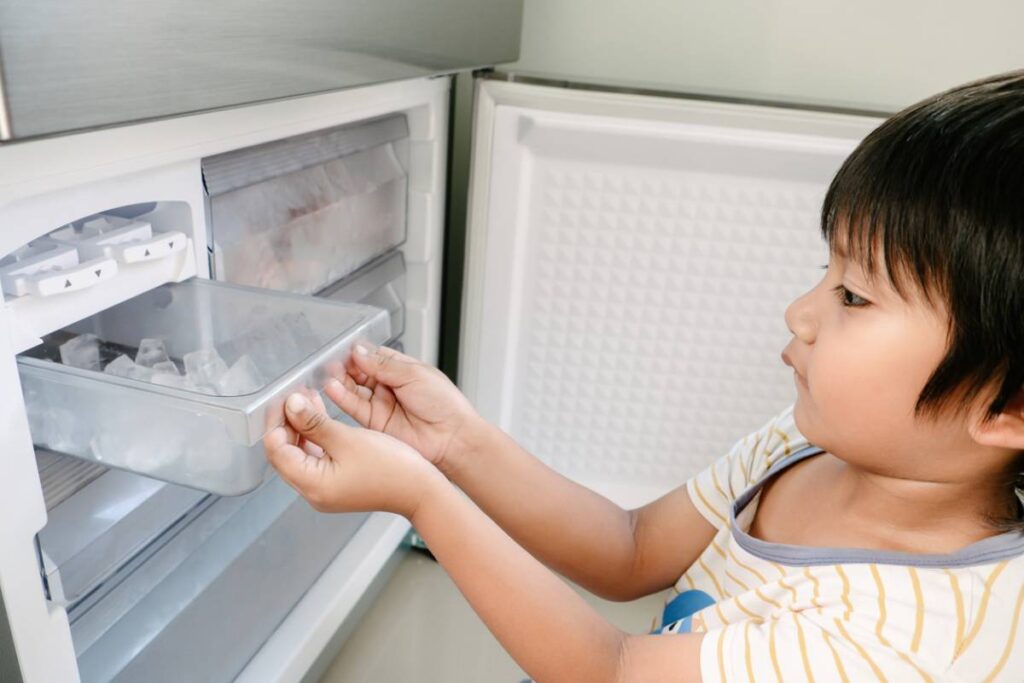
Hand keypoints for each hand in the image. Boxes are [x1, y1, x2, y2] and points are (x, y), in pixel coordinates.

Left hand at [264, 389, 442, 518]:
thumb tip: (292, 405)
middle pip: (285, 453)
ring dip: (300, 427)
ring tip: (306, 399)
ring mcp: (324, 489)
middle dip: (286, 422)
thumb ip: (314, 422)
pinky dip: (315, 437)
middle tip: (294, 396)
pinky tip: (320, 415)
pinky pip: (316, 457)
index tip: (284, 398)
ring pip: (300, 453)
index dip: (276, 422)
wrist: (419, 490)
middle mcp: (313, 491)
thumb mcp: (348, 438)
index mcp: (311, 484)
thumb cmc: (391, 468)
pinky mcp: (336, 483)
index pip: (277, 450)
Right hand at [327, 344, 480, 473]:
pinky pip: (354, 407)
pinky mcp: (374, 422)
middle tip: (333, 362)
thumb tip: (359, 352)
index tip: (346, 349)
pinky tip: (332, 388)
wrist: (452, 437)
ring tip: (329, 373)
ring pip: (354, 389)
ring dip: (341, 381)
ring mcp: (381, 404)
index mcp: (403, 370)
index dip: (360, 353)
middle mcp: (389, 386)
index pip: (375, 357)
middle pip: (361, 372)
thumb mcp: (414, 375)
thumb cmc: (443, 404)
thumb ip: (383, 365)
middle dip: (347, 366)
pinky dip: (342, 397)